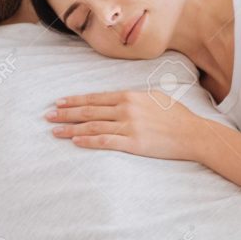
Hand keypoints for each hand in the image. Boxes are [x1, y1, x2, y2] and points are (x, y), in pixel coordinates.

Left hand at [45, 90, 206, 160]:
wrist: (192, 133)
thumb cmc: (175, 115)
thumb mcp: (153, 98)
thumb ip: (133, 97)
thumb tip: (119, 98)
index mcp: (129, 96)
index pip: (94, 98)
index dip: (75, 100)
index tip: (59, 102)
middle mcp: (125, 109)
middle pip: (88, 111)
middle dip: (65, 113)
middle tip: (48, 116)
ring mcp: (128, 126)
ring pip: (92, 126)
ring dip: (70, 128)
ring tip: (54, 131)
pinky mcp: (133, 143)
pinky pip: (105, 141)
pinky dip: (88, 141)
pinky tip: (74, 142)